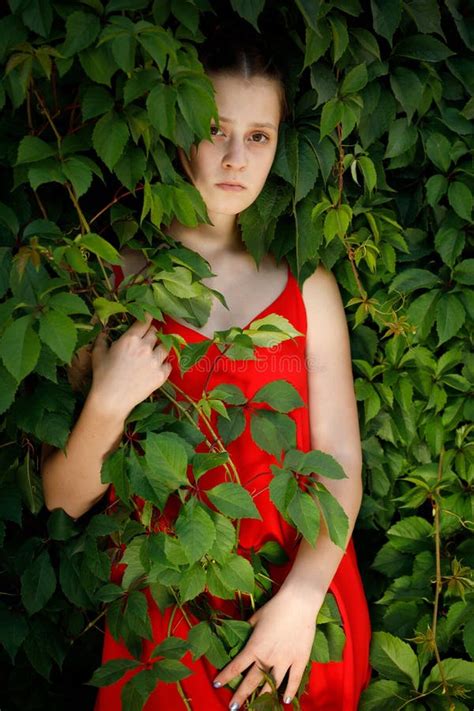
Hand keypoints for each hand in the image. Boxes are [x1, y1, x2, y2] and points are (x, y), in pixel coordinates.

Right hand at [88, 312, 171, 419]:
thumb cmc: (102, 376)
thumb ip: (102, 340)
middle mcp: (145, 347)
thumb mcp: (98, 355)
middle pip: (155, 333)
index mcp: (130, 339)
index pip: (144, 321)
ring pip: (165, 347)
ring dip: (160, 347)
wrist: (112, 399)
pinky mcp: (161, 375)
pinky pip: (168, 365)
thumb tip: (103, 332)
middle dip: (152, 333)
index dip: (148, 316)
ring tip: (155, 352)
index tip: (150, 314)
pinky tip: (158, 367)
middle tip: (149, 338)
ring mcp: (155, 361)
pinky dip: (164, 364)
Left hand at [212, 587, 319, 708]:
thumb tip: (241, 633)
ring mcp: (285, 661)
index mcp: (254, 647)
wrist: (298, 603)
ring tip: (256, 708)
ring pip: (272, 685)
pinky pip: (294, 680)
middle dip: (241, 696)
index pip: (236, 666)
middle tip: (233, 708)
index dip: (225, 676)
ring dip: (263, 697)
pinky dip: (290, 692)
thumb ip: (248, 629)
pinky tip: (284, 700)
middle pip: (252, 682)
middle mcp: (268, 658)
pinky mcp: (299, 660)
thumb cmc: (275, 607)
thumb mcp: (256, 617)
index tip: (216, 684)